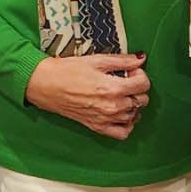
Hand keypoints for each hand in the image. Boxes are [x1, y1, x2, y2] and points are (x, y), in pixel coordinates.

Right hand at [24, 53, 149, 138]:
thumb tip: (140, 58)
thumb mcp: (96, 60)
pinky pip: (123, 133)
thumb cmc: (68, 70)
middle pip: (141, 100)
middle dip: (137, 88)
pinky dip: (127, 124)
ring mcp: (106, 119)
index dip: (140, 74)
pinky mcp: (97, 127)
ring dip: (132, 104)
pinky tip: (121, 113)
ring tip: (121, 94)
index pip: (144, 84)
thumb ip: (122, 60)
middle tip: (125, 79)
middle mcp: (113, 107)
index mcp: (113, 88)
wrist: (46, 85)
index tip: (131, 70)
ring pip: (134, 115)